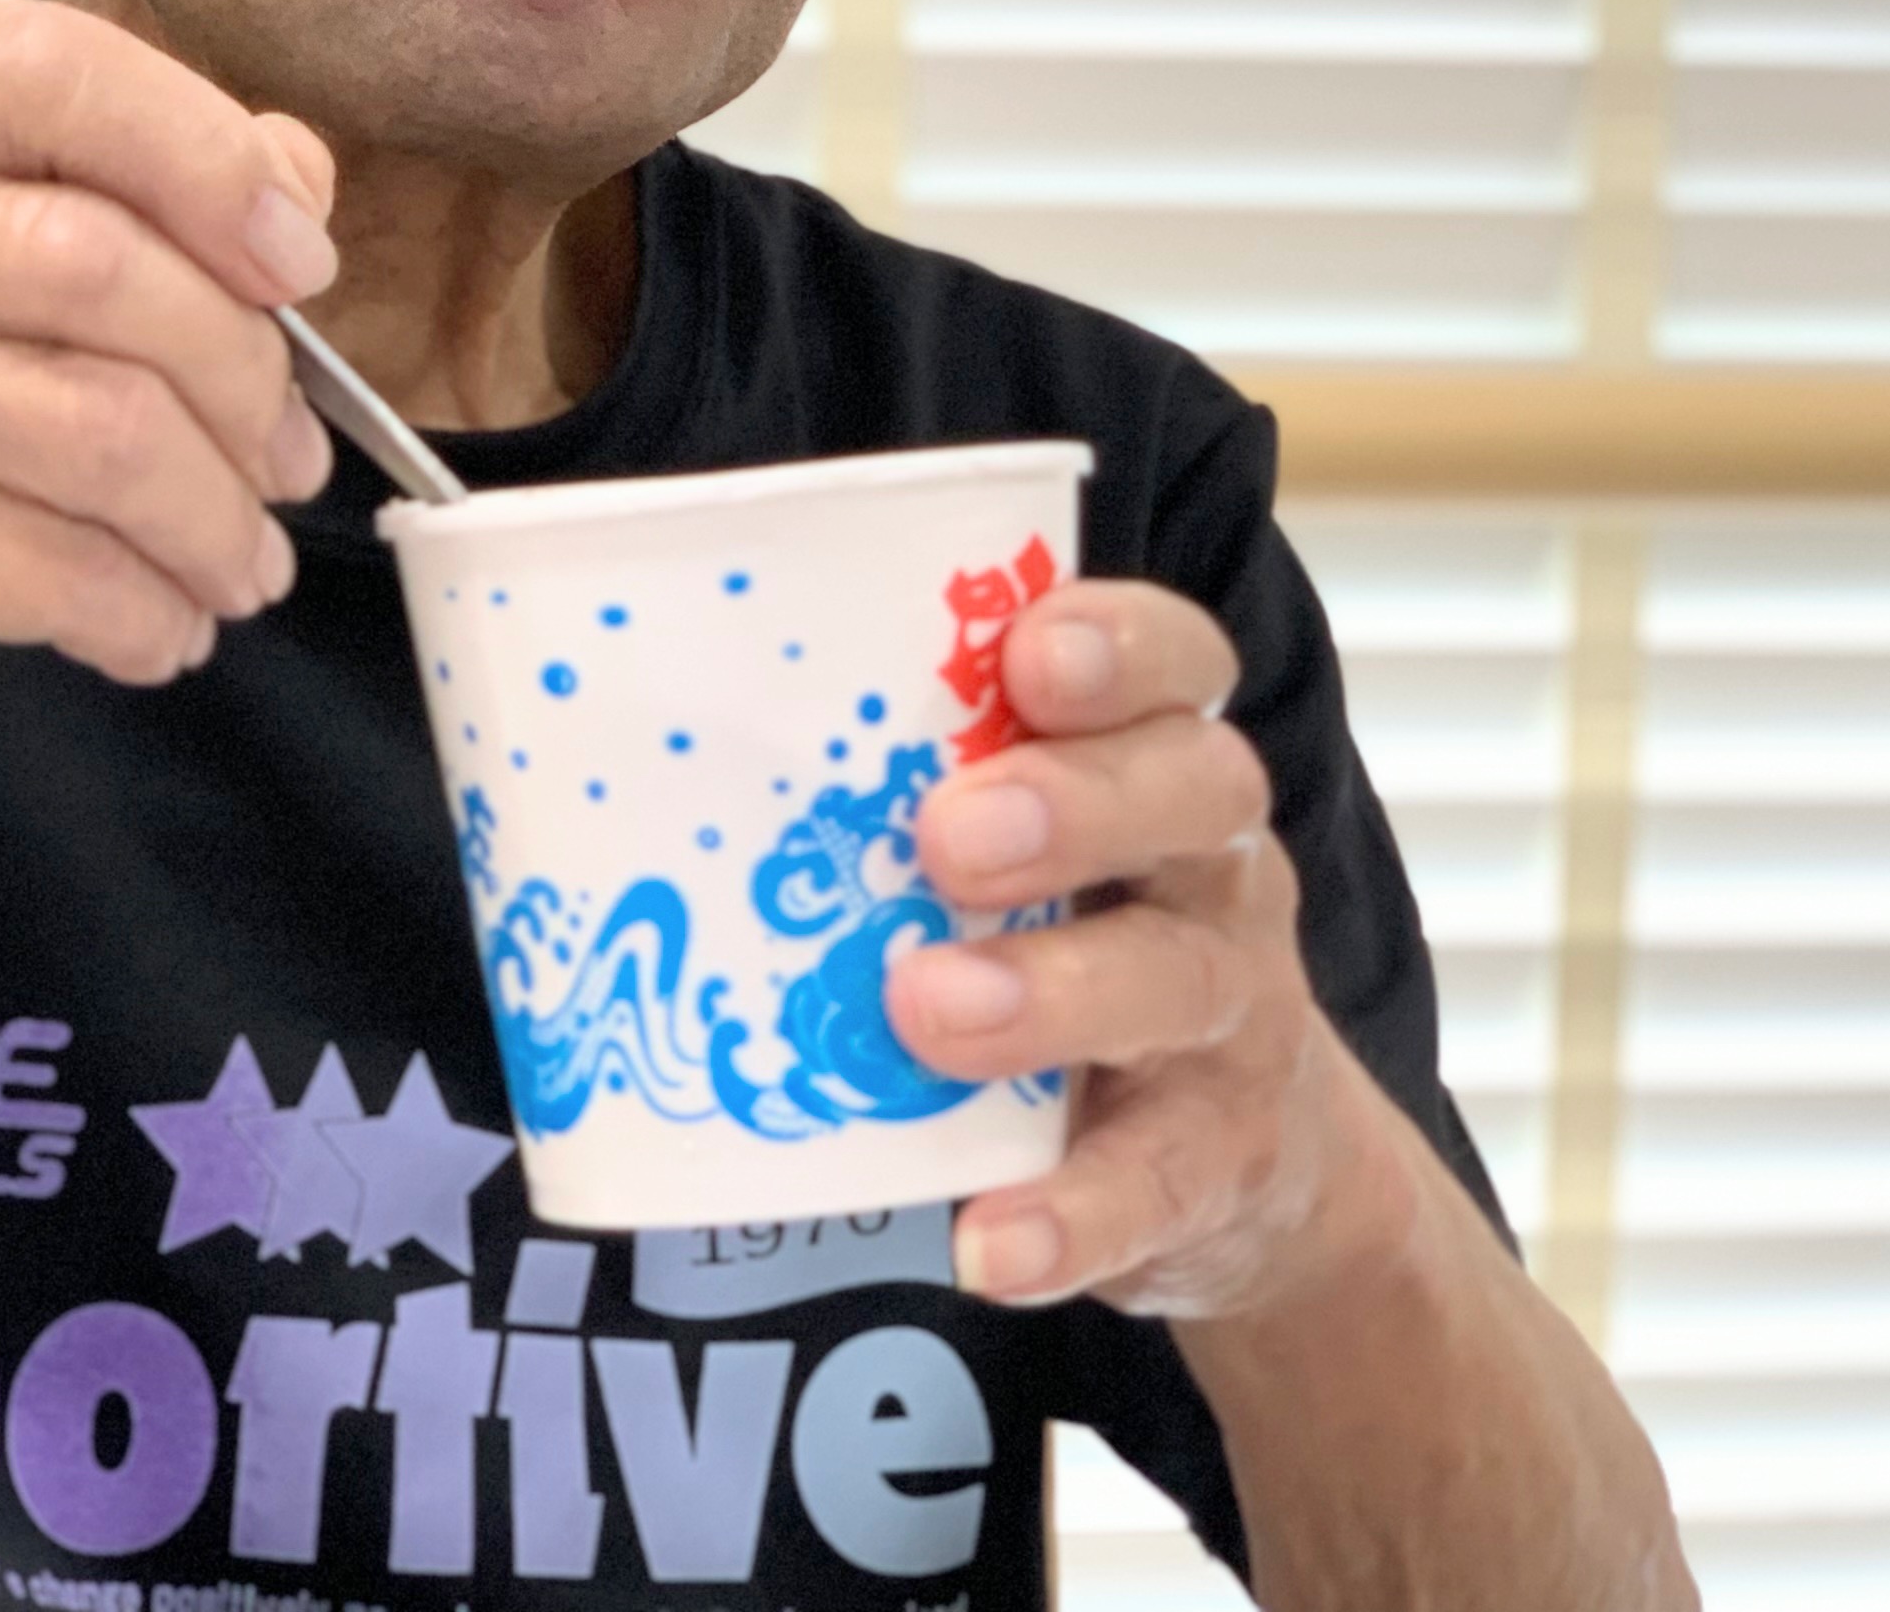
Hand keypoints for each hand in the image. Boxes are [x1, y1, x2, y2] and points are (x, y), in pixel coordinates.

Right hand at [0, 0, 340, 821]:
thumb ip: (68, 194)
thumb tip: (292, 178)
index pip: (48, 63)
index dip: (210, 153)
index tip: (297, 258)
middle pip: (108, 262)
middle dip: (247, 377)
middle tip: (289, 453)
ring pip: (111, 427)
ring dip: (215, 515)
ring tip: (235, 561)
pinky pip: (67, 564)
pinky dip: (146, 609)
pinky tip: (152, 626)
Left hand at [888, 578, 1424, 1316]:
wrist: (1255, 1162)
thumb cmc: (1076, 947)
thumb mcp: (1032, 854)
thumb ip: (900, 790)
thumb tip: (635, 763)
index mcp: (1158, 764)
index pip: (1177, 664)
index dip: (1120, 646)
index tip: (1029, 655)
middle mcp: (1215, 871)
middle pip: (1191, 797)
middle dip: (1073, 804)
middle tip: (948, 835)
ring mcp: (1232, 1019)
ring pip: (1176, 981)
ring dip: (1053, 996)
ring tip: (930, 1013)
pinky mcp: (1217, 1164)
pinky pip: (1157, 1184)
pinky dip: (1074, 1216)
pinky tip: (989, 1243)